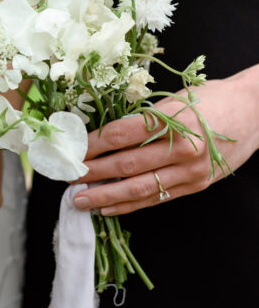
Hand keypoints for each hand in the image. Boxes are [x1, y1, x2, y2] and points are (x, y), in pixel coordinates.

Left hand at [72, 67, 258, 216]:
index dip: (92, 144)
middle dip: (91, 172)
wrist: (254, 112)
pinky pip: (156, 199)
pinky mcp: (196, 186)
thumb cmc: (211, 100)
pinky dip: (128, 206)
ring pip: (138, 188)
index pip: (121, 135)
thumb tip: (103, 135)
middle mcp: (182, 148)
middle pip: (125, 164)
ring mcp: (190, 171)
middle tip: (67, 176)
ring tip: (79, 199)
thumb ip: (144, 118)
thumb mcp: (175, 99)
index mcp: (173, 120)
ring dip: (104, 196)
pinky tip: (107, 207)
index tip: (72, 149)